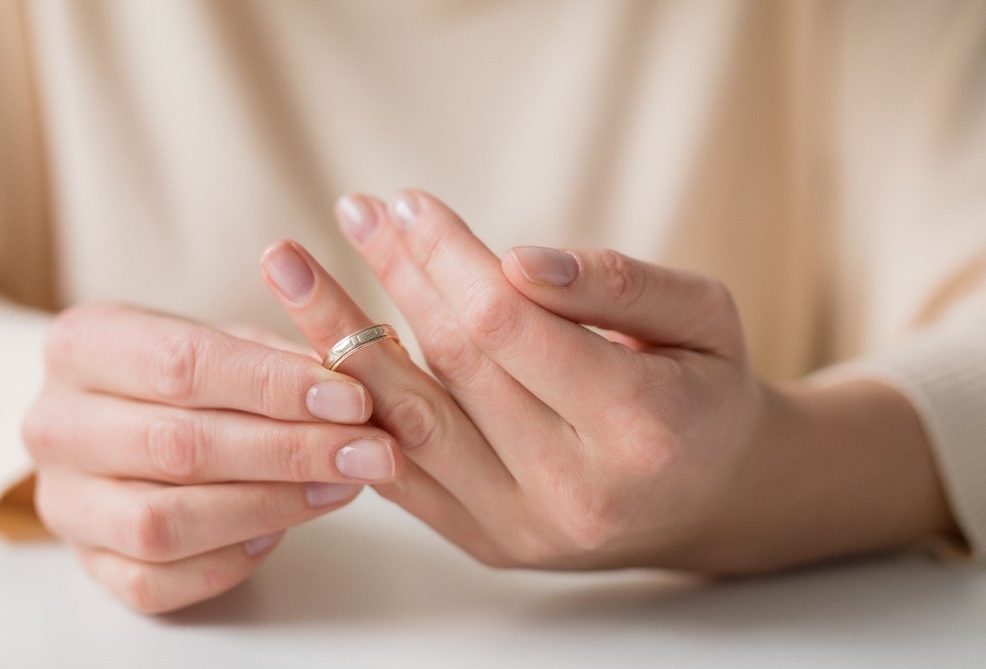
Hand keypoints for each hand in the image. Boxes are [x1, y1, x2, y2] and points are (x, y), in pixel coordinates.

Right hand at [21, 305, 401, 612]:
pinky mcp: (85, 561)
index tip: (353, 399)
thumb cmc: (180, 374)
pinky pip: (155, 580)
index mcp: (80, 343)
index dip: (275, 385)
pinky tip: (279, 529)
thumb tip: (352, 389)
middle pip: (177, 445)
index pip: (182, 363)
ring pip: (163, 522)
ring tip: (338, 487)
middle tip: (369, 452)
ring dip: (268, 507)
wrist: (112, 417)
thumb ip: (277, 359)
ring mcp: (63, 500)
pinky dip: (228, 560)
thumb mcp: (222, 340)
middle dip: (290, 451)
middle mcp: (54, 423)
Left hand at [261, 190, 952, 571]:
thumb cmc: (707, 389)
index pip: (511, 327)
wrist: (713, 497)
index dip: (448, 258)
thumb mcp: (704, 316)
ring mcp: (521, 528)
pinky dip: (356, 407)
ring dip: (343, 339)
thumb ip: (617, 283)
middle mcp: (573, 491)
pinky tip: (321, 347)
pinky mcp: (484, 543)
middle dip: (396, 278)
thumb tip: (516, 260)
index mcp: (640, 427)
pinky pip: (399, 470)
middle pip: (453, 367)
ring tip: (295, 271)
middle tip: (354, 211)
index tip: (407, 202)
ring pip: (407, 423)